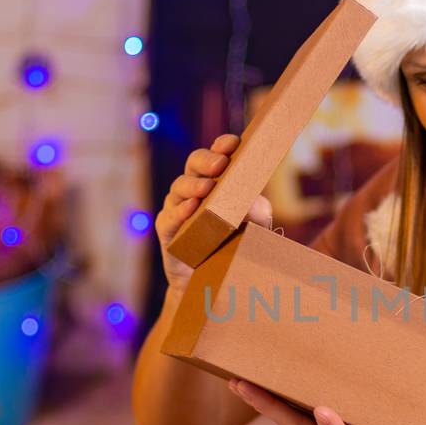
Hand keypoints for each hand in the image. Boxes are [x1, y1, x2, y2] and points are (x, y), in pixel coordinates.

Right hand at [156, 134, 273, 291]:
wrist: (215, 281)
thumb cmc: (236, 245)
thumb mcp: (256, 228)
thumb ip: (258, 212)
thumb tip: (253, 200)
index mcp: (215, 180)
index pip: (215, 155)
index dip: (222, 145)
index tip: (233, 143)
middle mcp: (194, 188)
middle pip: (194, 164)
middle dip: (206, 160)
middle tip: (221, 164)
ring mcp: (178, 207)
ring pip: (180, 187)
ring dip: (194, 186)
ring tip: (208, 188)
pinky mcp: (167, 229)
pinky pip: (169, 217)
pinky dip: (180, 211)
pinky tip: (191, 209)